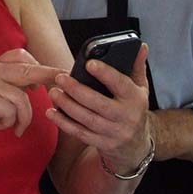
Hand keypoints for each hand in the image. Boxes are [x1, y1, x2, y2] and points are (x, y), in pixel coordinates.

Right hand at [0, 48, 63, 158]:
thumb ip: (12, 87)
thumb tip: (38, 82)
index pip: (19, 55)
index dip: (39, 64)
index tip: (56, 75)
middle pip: (26, 69)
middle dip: (48, 77)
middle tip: (64, 83)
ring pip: (21, 97)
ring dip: (23, 117)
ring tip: (16, 127)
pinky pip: (12, 110)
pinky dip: (11, 123)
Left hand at [46, 44, 151, 174]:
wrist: (136, 147)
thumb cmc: (134, 110)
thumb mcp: (140, 89)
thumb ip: (137, 67)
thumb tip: (141, 46)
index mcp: (136, 99)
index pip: (121, 84)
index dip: (105, 74)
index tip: (89, 63)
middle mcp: (126, 117)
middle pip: (99, 103)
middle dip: (77, 90)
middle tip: (60, 78)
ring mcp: (114, 133)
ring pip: (87, 119)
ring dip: (67, 106)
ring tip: (53, 92)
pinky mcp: (102, 144)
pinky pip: (80, 133)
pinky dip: (64, 123)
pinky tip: (52, 113)